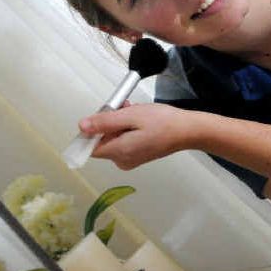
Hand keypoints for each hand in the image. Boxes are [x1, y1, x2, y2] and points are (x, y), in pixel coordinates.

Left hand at [79, 103, 196, 169]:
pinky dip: (127, 129)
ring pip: (113, 138)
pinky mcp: (137, 156)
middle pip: (102, 141)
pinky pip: (123, 141)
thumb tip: (82, 127)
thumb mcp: (130, 116)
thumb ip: (104, 122)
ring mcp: (130, 160)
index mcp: (119, 152)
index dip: (92, 130)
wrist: (188, 131)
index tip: (105, 116)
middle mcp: (122, 160)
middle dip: (109, 122)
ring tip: (135, 113)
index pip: (90, 147)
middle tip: (125, 109)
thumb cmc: (163, 122)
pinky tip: (139, 120)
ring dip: (119, 123)